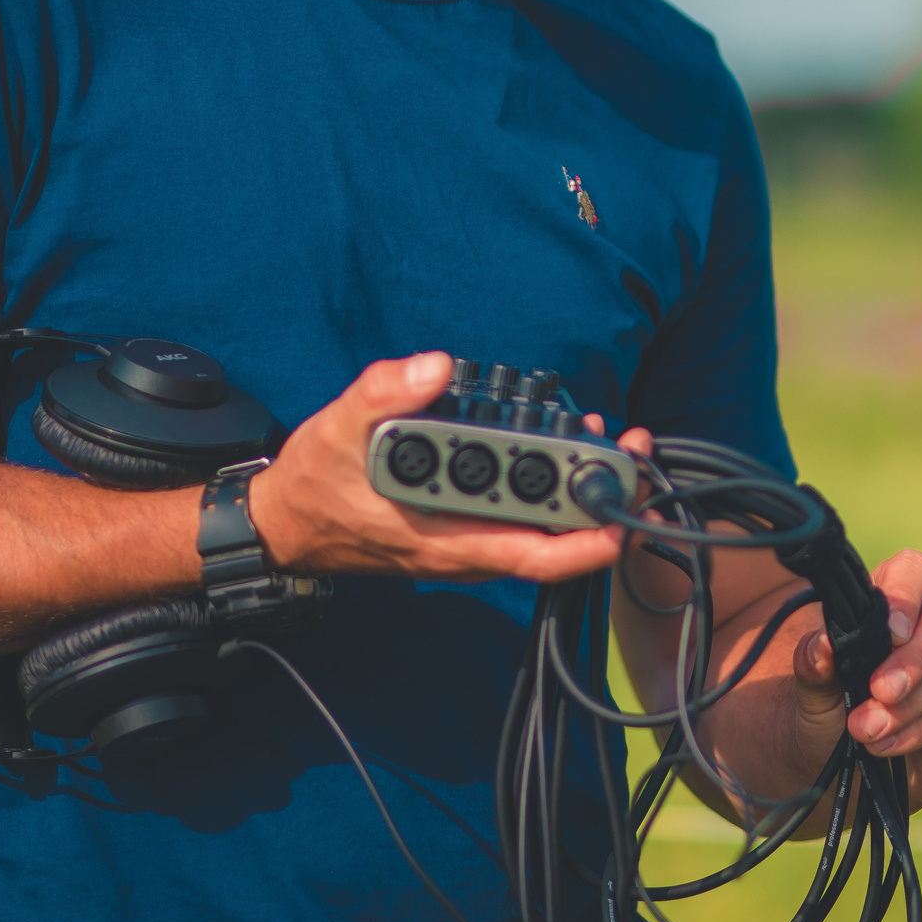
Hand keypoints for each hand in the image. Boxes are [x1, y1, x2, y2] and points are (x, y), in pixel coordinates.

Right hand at [247, 352, 624, 583]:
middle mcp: (469, 552)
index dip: (589, 539)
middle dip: (602, 498)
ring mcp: (470, 544)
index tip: (625, 505)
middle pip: (555, 540)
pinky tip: (564, 444)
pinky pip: (523, 518)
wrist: (289, 522)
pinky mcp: (466, 529)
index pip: (535, 554)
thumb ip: (385, 394)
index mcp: (446, 541)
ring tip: (608, 436)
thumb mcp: (338, 431)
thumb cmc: (316, 484)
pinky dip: (550, 485)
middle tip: (632, 445)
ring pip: (543, 529)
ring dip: (581, 490)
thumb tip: (436, 367)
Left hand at [792, 549, 921, 799]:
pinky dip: (917, 731)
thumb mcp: (810, 687)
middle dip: (911, 662)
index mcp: (897, 600)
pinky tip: (886, 744)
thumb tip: (823, 644)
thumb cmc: (830, 708)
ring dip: (906, 708)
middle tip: (878, 691)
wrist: (844, 766)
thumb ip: (813, 662)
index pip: (915, 571)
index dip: (906, 594)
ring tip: (866, 730)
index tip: (891, 632)